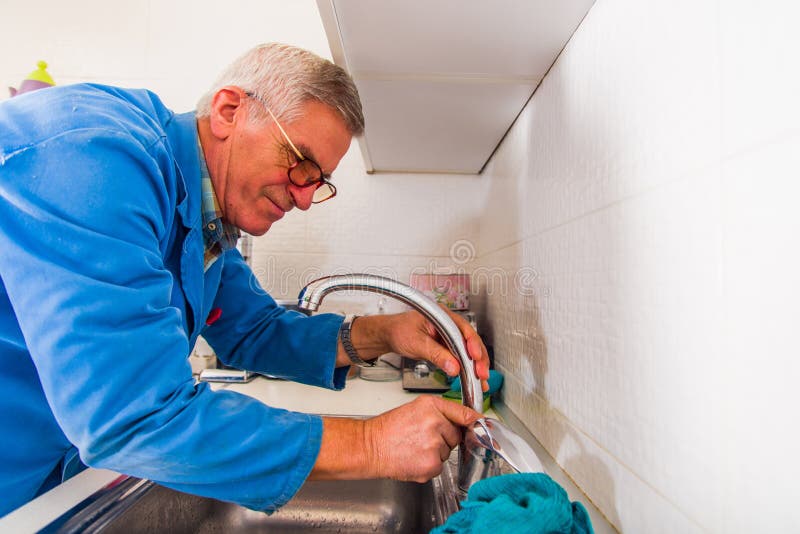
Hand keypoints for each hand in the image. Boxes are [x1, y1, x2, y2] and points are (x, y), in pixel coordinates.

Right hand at [364, 395, 482, 481]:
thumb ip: (441, 412)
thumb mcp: (416, 408)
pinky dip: (429, 465)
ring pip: (447, 451)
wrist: (370, 447)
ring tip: (414, 446)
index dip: (474, 421)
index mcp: (431, 406)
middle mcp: (435, 424)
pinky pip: (440, 466)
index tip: (482, 424)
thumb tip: (466, 420)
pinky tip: (414, 458)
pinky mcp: (431, 465)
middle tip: (421, 436)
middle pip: (456, 435)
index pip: (463, 414)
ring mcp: (434, 446)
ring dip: (436, 451)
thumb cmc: (390, 428)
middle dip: (444, 437)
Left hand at [386, 307, 489, 391]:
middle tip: (481, 374)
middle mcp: (449, 324)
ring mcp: (449, 335)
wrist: (390, 335)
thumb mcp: (417, 343)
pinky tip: (473, 378)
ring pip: (468, 350)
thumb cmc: (399, 331)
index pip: (463, 329)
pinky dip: (467, 368)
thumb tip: (454, 367)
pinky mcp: (447, 346)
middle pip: (470, 340)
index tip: (475, 357)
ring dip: (476, 365)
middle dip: (478, 358)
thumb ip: (436, 355)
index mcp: (442, 316)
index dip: (472, 344)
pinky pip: (461, 356)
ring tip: (481, 380)